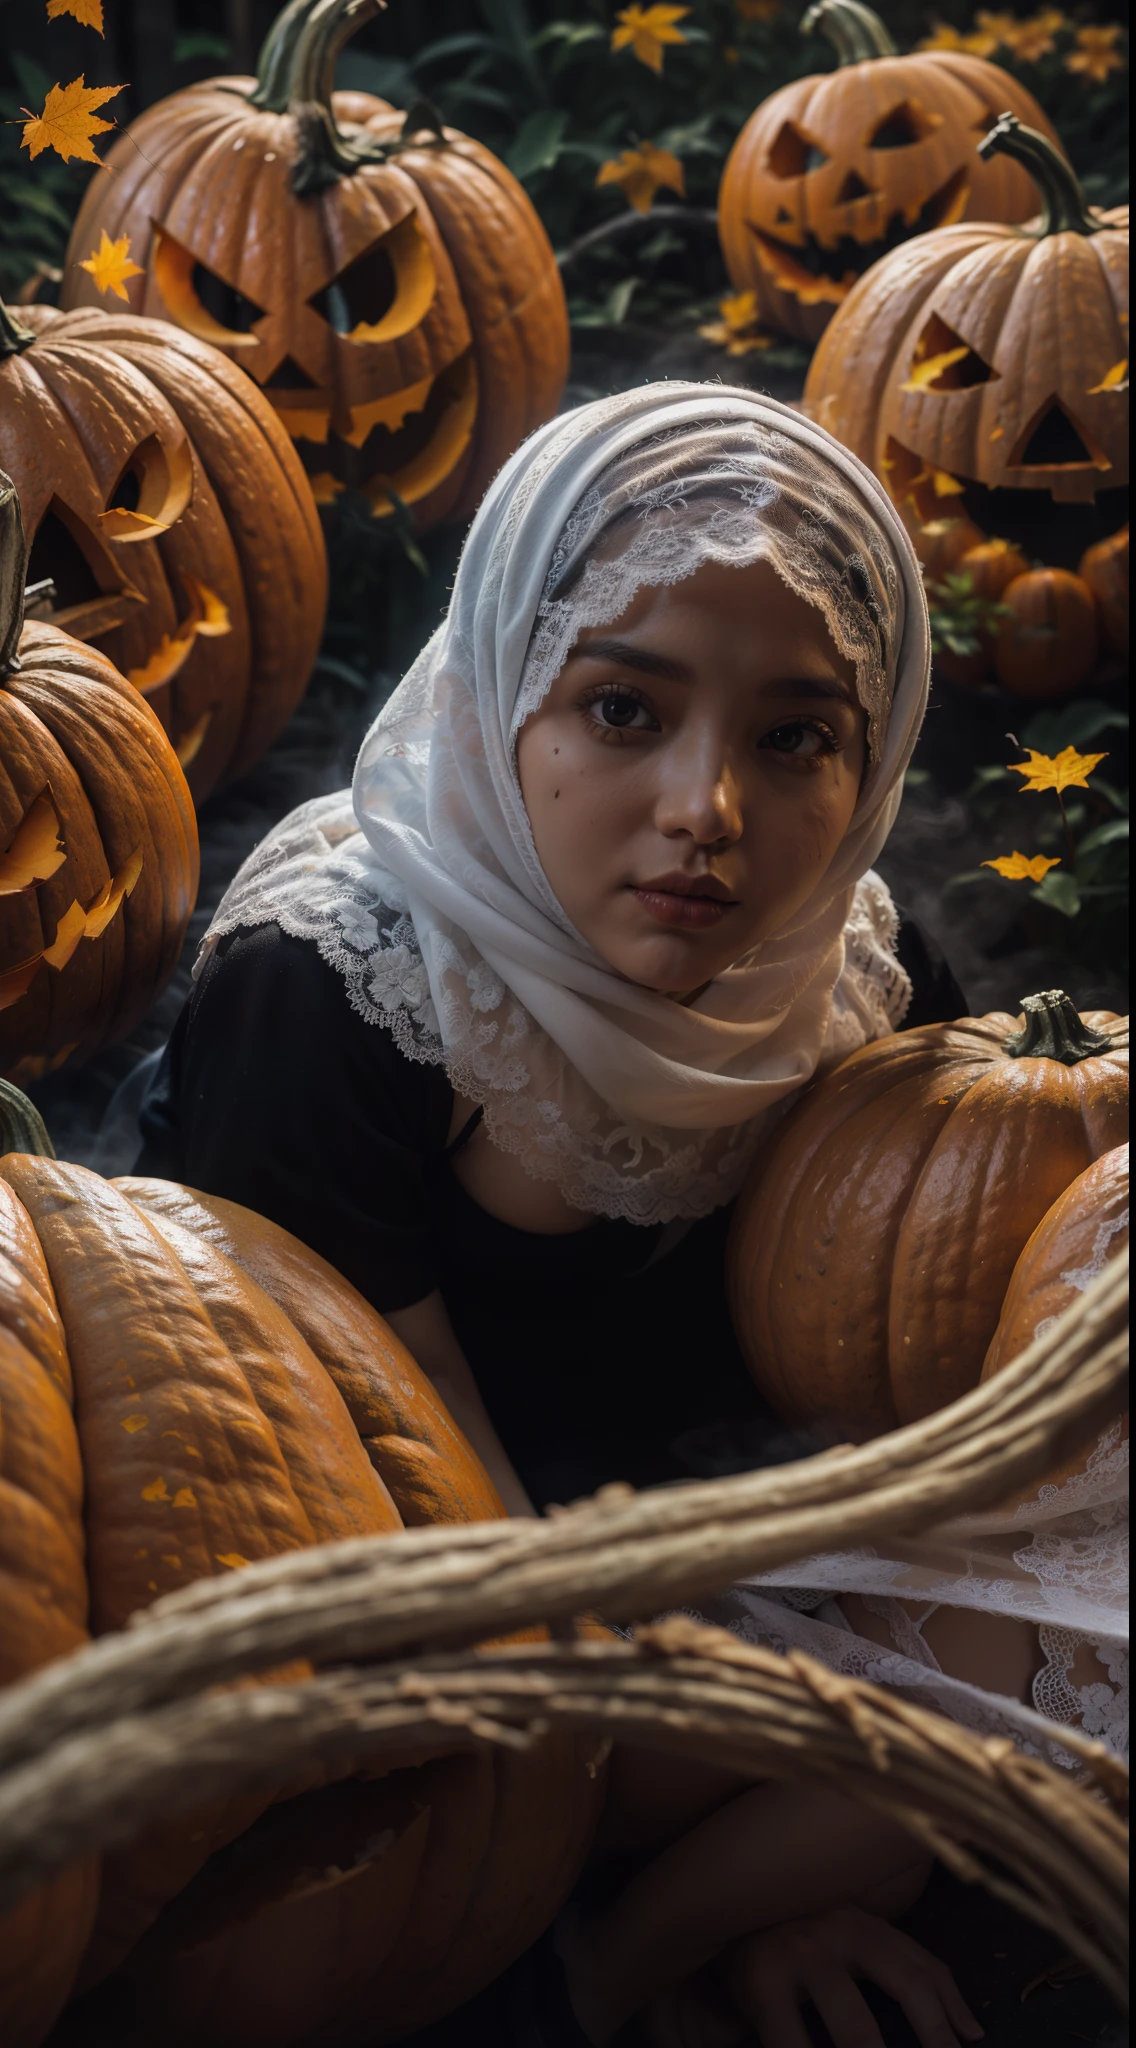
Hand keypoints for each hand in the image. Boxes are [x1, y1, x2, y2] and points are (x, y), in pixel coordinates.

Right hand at [725, 1905, 982, 2047]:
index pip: (923, 1972)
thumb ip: (914, 1972)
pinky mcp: (763, 1984)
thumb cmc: (807, 1938)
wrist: (727, 1911)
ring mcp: (800, 1954)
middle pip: (904, 1986)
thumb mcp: (861, 1941)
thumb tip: (971, 2032)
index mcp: (867, 1923)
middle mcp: (839, 1930)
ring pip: (855, 2027)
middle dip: (933, 2041)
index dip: (948, 2021)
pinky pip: (795, 2044)